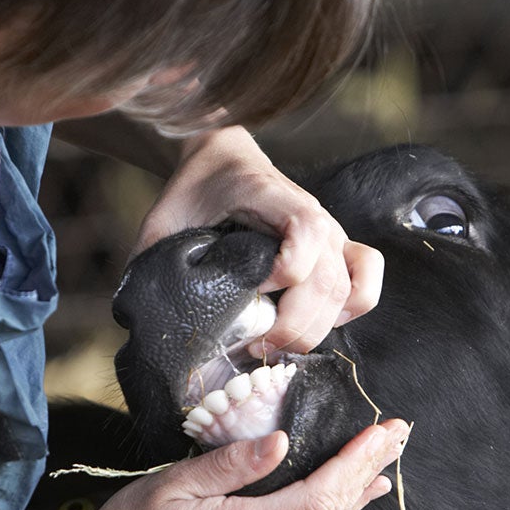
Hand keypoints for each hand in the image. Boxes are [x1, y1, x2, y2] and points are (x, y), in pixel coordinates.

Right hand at [55, 418, 408, 509]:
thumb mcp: (171, 484)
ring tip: (385, 458)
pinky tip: (351, 497)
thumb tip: (282, 440)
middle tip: (399, 433)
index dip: (354, 464)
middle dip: (367, 471)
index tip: (381, 432)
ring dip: (355, 492)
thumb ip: (230, 464)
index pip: (317, 497)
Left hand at [134, 126, 383, 353]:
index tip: (250, 293)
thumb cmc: (194, 191)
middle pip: (327, 280)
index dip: (285, 270)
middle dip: (291, 326)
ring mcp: (331, 233)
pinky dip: (352, 309)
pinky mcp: (337, 249)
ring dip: (314, 330)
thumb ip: (155, 261)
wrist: (221, 160)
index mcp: (272, 196)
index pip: (306, 230)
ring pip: (346, 292)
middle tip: (254, 348)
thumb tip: (143, 318)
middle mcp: (314, 214)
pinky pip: (366, 280)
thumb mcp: (165, 221)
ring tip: (276, 346)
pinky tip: (318, 325)